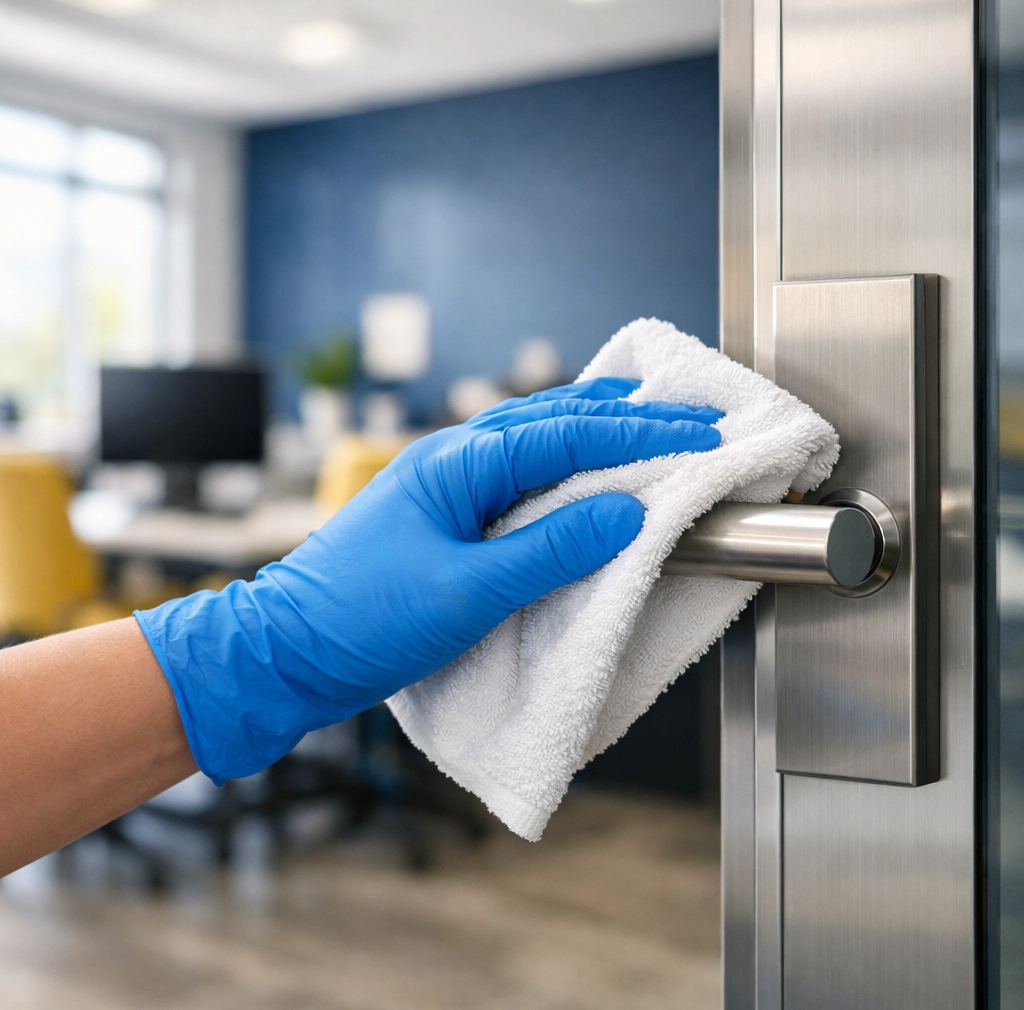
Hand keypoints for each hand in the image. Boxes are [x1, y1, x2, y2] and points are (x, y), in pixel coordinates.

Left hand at [136, 378, 721, 781]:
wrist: (285, 650)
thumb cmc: (361, 620)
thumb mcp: (465, 592)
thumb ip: (548, 551)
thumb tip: (625, 513)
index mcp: (458, 463)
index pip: (569, 433)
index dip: (642, 432)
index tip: (703, 434)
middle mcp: (454, 459)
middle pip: (556, 419)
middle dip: (630, 416)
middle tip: (695, 417)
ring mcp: (448, 483)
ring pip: (536, 437)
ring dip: (596, 426)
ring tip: (648, 415)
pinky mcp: (447, 514)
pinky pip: (518, 472)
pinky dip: (563, 462)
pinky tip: (581, 470)